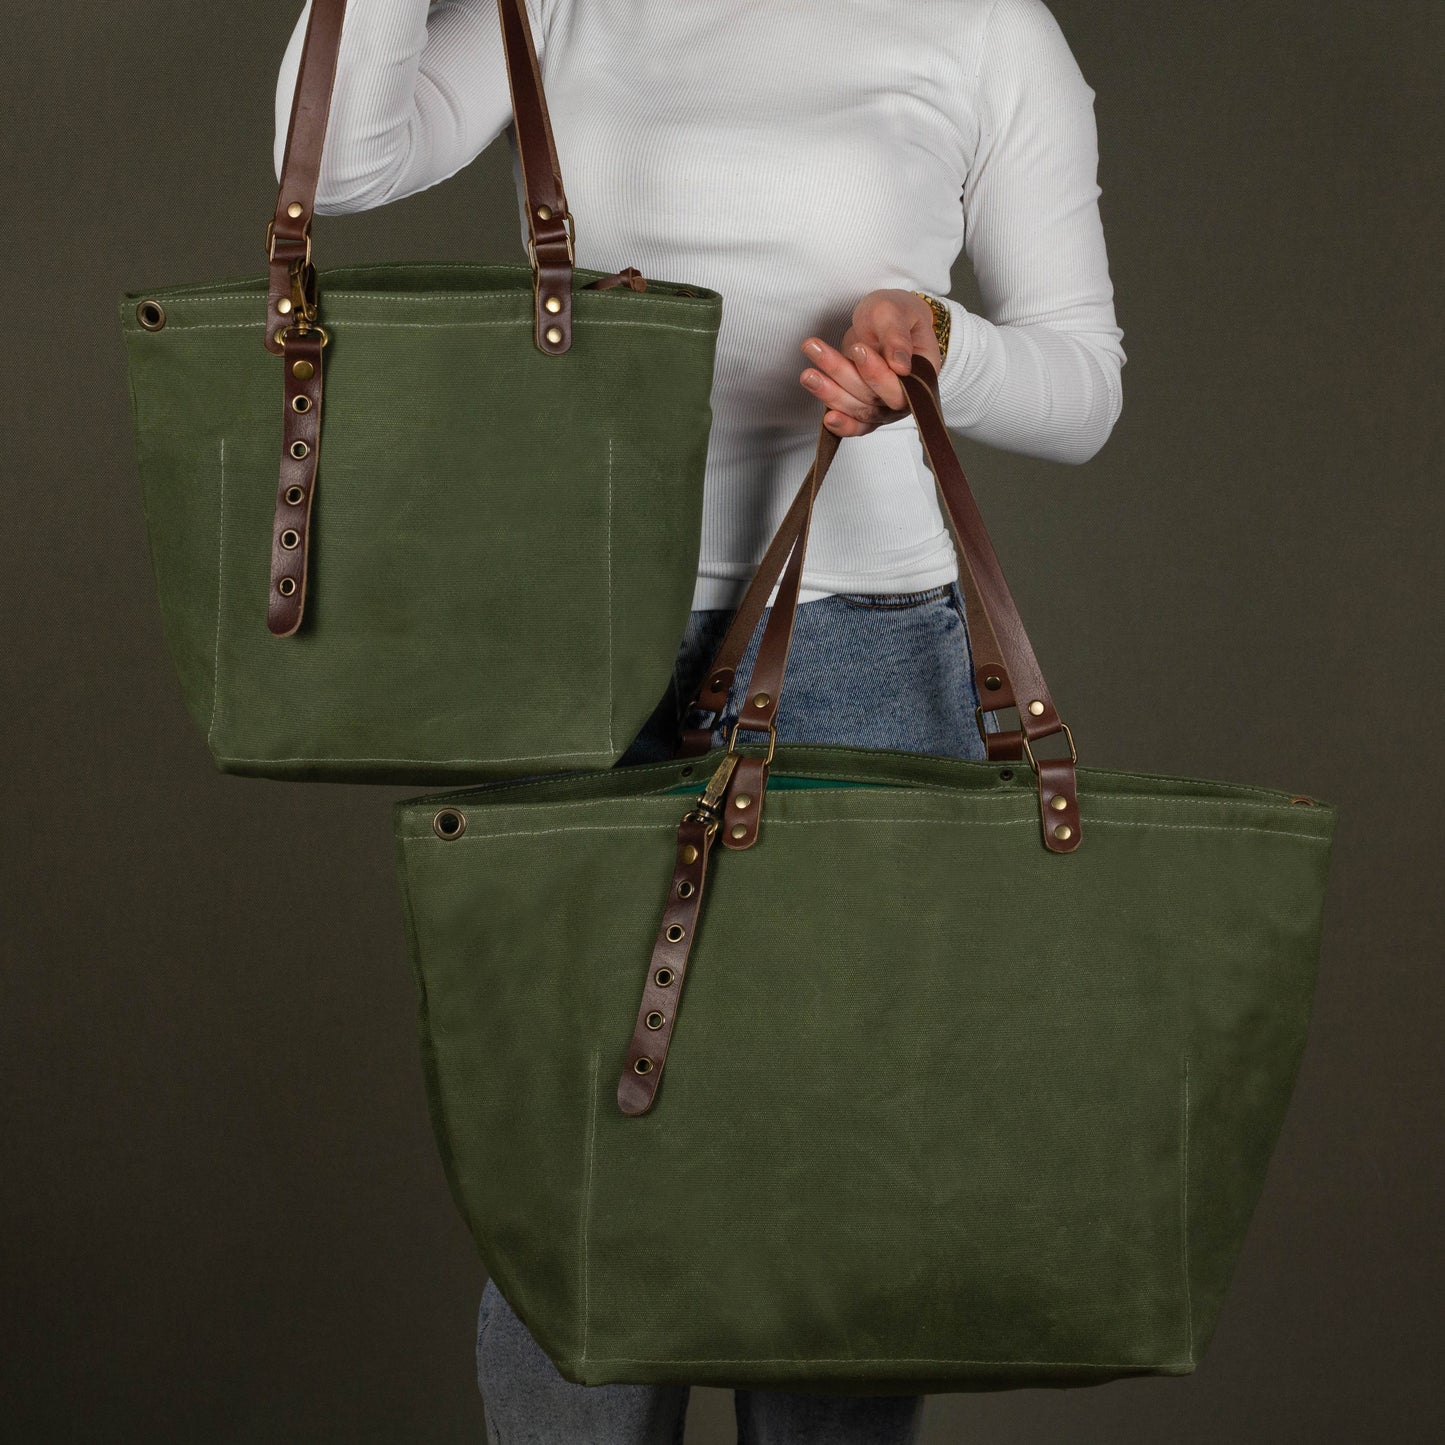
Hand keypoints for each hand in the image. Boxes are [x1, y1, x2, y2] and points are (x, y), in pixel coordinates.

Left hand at [798, 288, 942, 436]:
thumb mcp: (896, 312)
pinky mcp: (865, 409)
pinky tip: (826, 418)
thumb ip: (897, 336)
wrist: (885, 322)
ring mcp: (884, 406)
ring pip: (857, 408)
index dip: (878, 374)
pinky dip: (841, 425)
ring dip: (829, 392)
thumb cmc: (895, 314)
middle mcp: (905, 397)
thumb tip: (901, 366)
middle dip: (843, 375)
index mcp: (922, 375)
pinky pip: (855, 425)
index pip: (901, 386)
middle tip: (816, 349)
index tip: (858, 349)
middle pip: (874, 398)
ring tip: (806, 373)